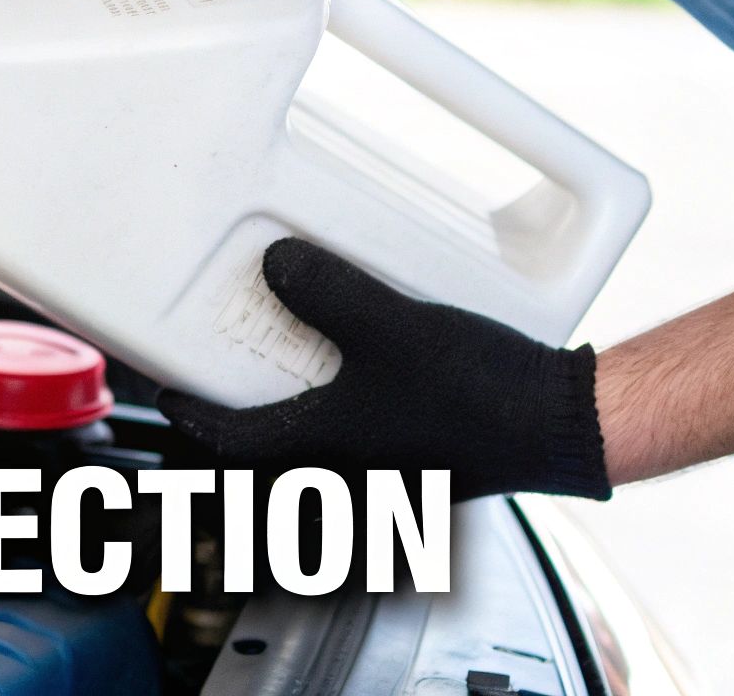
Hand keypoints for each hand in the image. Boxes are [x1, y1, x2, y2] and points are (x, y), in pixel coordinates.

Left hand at [157, 239, 610, 501]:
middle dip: (239, 410)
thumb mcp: (391, 326)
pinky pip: (357, 432)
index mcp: (323, 448)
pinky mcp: (420, 454)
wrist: (565, 423)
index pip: (230, 441)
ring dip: (289, 405)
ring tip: (286, 355)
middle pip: (265, 446)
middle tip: (221, 371)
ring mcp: (384, 466)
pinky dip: (338, 402)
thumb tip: (277, 266)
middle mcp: (346, 468)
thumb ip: (326, 292)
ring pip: (311, 442)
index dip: (191, 413)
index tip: (169, 393)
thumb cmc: (484, 397)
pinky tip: (359, 361)